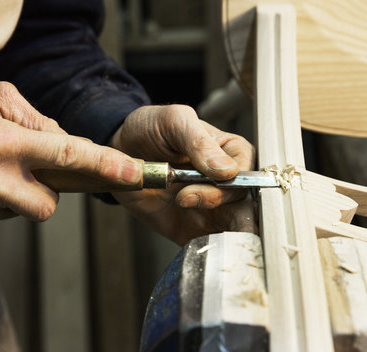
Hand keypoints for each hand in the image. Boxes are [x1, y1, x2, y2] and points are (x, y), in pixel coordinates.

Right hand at [0, 82, 140, 240]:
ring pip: (29, 213)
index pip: (67, 155)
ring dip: (22, 196)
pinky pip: (2, 222)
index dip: (105, 165)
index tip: (134, 173)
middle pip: (51, 202)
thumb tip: (68, 142)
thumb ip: (35, 117)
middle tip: (23, 168)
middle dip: (48, 188)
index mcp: (3, 140)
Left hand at [110, 105, 254, 244]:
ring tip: (183, 208)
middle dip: (219, 201)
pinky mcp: (194, 229)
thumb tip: (227, 170)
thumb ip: (199, 142)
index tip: (213, 178)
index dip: (235, 178)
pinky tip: (189, 233)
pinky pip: (210, 244)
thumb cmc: (149, 130)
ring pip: (234, 225)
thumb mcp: (173, 122)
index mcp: (228, 151)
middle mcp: (224, 181)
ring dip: (217, 226)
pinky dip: (208, 246)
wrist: (118, 155)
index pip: (248, 169)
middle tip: (185, 197)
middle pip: (243, 199)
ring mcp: (211, 207)